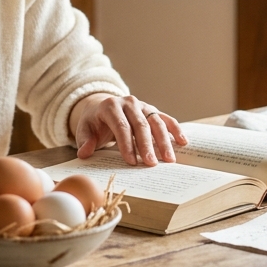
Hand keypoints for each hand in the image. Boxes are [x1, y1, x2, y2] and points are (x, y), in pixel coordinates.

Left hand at [70, 94, 187, 165]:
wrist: (102, 106)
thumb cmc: (94, 122)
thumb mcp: (84, 129)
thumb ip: (84, 141)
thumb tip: (84, 153)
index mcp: (110, 106)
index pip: (121, 126)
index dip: (126, 144)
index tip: (131, 161)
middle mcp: (128, 103)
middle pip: (140, 125)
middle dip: (146, 146)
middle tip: (151, 164)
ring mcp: (142, 105)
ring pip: (156, 122)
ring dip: (164, 141)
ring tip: (169, 159)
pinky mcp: (152, 110)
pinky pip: (165, 119)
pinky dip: (175, 129)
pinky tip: (183, 142)